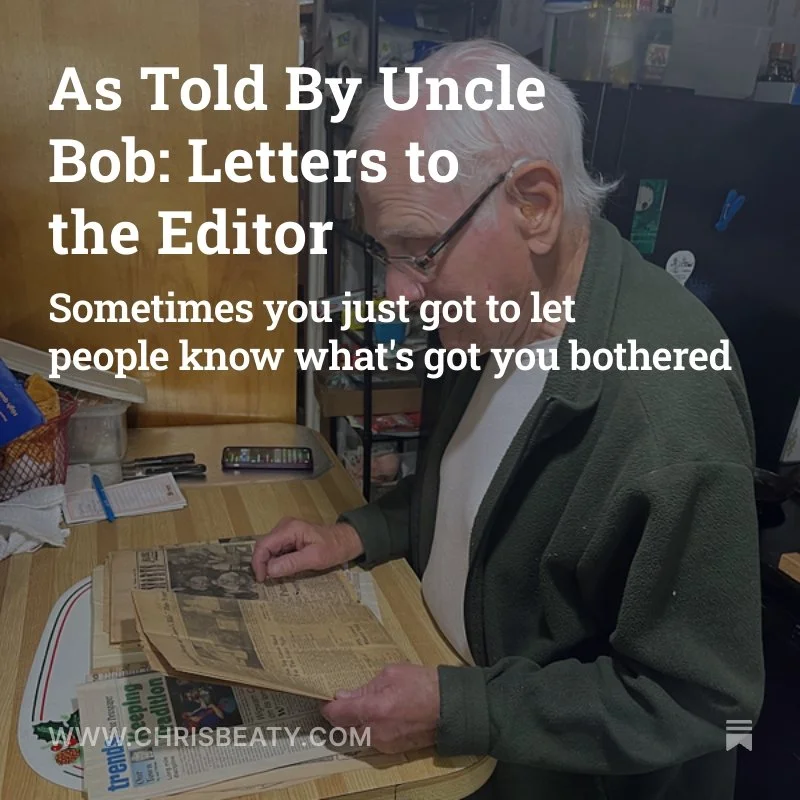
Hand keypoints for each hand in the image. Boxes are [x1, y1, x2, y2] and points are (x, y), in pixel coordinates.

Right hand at [251, 517, 363, 580]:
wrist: (346, 540)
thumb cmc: (333, 548)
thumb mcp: (314, 558)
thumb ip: (291, 563)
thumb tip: (269, 570)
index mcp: (290, 529)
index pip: (263, 545)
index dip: (258, 563)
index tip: (262, 579)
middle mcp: (284, 527)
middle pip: (264, 546)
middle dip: (262, 564)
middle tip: (267, 581)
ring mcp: (286, 531)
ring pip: (268, 549)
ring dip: (269, 563)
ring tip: (276, 577)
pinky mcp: (289, 537)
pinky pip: (276, 549)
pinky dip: (276, 561)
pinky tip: (282, 570)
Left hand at [321, 665, 439, 753]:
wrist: (451, 708)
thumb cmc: (424, 685)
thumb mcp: (392, 674)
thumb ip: (365, 687)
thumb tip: (344, 696)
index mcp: (373, 711)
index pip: (336, 714)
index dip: (327, 705)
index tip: (325, 696)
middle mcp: (375, 733)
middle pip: (343, 727)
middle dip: (342, 713)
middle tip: (347, 695)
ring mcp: (384, 744)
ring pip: (358, 733)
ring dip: (357, 720)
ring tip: (369, 701)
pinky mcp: (393, 750)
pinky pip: (372, 738)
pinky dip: (371, 726)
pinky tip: (382, 712)